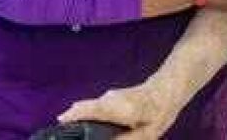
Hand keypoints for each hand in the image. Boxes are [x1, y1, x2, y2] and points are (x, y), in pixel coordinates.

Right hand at [58, 83, 178, 139]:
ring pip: (88, 107)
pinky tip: (87, 128)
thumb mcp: (147, 134)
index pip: (89, 109)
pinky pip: (94, 107)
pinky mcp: (110, 97)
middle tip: (64, 136)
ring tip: (73, 132)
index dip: (72, 116)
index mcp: (118, 108)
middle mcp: (110, 99)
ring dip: (79, 118)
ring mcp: (109, 96)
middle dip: (71, 120)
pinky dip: (87, 115)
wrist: (167, 90)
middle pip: (84, 107)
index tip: (60, 123)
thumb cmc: (159, 112)